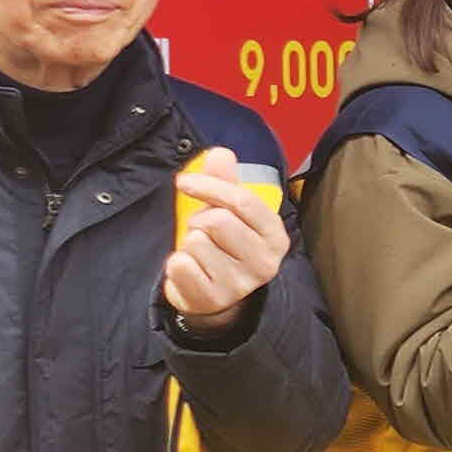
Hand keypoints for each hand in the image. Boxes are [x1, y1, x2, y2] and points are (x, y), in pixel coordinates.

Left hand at [163, 146, 290, 325]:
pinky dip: (177, 263)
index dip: (210, 186)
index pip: (243, 201)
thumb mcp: (230, 211)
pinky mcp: (213, 299)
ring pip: (196, 242)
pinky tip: (191, 270)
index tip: (184, 182)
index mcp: (275, 235)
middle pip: (217, 221)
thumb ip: (225, 181)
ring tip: (199, 253)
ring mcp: (240, 284)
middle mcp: (265, 262)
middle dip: (199, 221)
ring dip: (189, 243)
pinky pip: (180, 265)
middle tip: (202, 231)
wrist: (217, 295)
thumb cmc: (224, 245)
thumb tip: (221, 152)